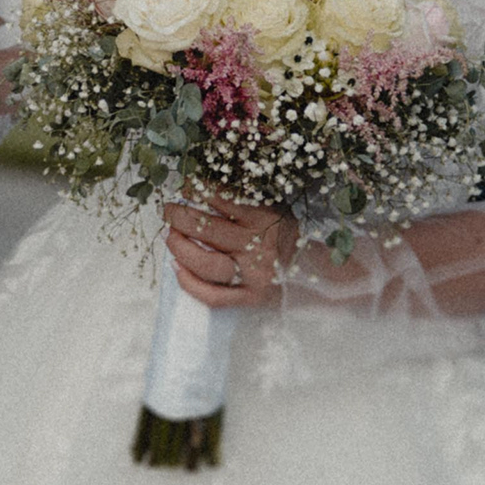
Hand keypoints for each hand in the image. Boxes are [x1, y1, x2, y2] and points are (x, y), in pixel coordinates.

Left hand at [165, 197, 293, 309]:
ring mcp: (253, 275)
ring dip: (180, 248)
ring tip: (171, 236)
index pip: (222, 199)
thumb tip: (202, 189)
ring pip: (206, 263)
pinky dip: (190, 283)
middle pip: (207, 230)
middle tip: (170, 211)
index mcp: (264, 219)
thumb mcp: (274, 208)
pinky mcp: (250, 298)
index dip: (198, 190)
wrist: (315, 269)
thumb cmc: (286, 234)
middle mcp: (257, 247)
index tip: (186, 186)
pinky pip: (213, 296)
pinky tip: (177, 268)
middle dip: (179, 217)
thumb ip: (244, 200)